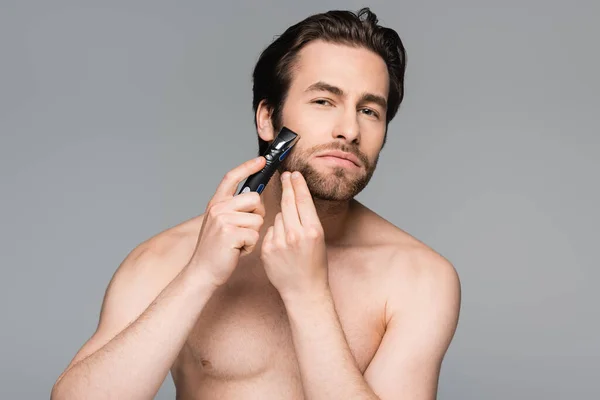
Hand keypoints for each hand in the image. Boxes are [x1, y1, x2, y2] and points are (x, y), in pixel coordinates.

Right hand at [186, 156, 266, 287]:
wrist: (203, 271)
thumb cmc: (216, 249)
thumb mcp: (220, 222)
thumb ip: (233, 208)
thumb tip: (255, 195)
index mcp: (216, 203)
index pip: (231, 177)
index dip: (247, 167)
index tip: (261, 160)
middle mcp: (218, 208)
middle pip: (254, 199)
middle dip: (257, 215)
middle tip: (245, 229)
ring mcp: (222, 220)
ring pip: (258, 219)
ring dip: (253, 234)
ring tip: (239, 242)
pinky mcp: (230, 233)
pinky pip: (255, 234)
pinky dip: (250, 246)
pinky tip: (238, 250)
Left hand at [260, 171, 328, 299]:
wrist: (304, 289)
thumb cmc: (314, 264)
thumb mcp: (318, 238)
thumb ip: (306, 219)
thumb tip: (295, 198)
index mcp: (312, 231)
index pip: (302, 200)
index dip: (297, 184)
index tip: (294, 174)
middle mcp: (295, 235)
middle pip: (288, 203)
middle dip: (287, 187)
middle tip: (285, 176)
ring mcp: (279, 242)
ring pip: (278, 216)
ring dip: (282, 217)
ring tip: (291, 232)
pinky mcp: (266, 249)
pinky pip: (270, 230)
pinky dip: (275, 232)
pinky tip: (282, 244)